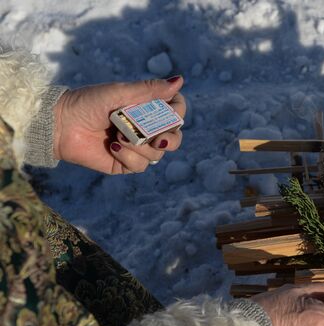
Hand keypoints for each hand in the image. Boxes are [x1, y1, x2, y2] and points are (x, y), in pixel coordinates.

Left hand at [53, 77, 185, 173]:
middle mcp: (145, 129)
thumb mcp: (121, 92)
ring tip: (118, 135)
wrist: (60, 124)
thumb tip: (180, 80)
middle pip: (174, 138)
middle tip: (158, 140)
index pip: (176, 112)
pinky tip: (111, 146)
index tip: (172, 112)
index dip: (178, 113)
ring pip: (157, 154)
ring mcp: (137, 148)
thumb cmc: (88, 102)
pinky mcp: (125, 164)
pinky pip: (140, 165)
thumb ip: (150, 90)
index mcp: (147, 109)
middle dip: (170, 139)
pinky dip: (127, 156)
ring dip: (139, 145)